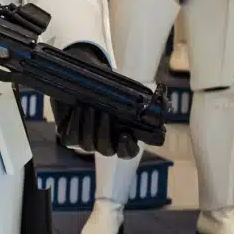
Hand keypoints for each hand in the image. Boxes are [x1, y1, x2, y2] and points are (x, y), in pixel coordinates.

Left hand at [52, 43, 140, 158]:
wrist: (76, 81)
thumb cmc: (105, 89)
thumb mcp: (125, 93)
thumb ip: (144, 100)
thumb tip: (164, 104)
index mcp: (122, 136)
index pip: (128, 152)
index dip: (128, 148)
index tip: (125, 135)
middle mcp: (105, 143)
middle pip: (107, 150)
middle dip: (104, 132)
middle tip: (103, 112)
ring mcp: (86, 142)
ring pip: (88, 145)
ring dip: (88, 125)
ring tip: (87, 106)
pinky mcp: (69, 138)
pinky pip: (72, 139)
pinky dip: (75, 123)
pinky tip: (77, 109)